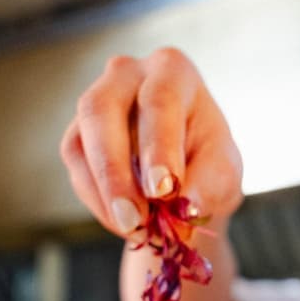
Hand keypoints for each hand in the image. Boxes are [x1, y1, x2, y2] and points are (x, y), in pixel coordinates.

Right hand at [60, 47, 243, 237]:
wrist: (186, 178)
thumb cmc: (208, 163)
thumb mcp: (224, 173)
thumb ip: (209, 185)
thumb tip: (185, 206)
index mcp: (172, 70)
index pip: (160, 101)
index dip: (159, 146)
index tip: (165, 192)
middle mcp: (126, 74)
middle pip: (103, 111)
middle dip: (116, 171)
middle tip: (135, 220)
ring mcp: (95, 100)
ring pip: (82, 141)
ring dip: (104, 192)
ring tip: (133, 229)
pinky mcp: (77, 133)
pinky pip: (76, 166)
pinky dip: (97, 200)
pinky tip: (122, 222)